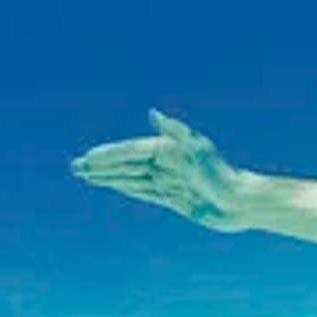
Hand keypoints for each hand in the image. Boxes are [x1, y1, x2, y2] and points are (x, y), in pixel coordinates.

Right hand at [72, 109, 248, 230]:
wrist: (241, 202)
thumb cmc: (222, 175)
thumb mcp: (199, 150)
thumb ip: (175, 131)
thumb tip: (153, 113)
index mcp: (170, 149)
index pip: (131, 152)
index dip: (108, 155)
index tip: (87, 158)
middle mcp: (167, 163)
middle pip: (127, 164)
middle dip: (101, 166)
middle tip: (75, 167)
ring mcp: (169, 180)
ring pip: (131, 178)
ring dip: (108, 177)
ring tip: (85, 175)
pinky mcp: (174, 198)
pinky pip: (144, 191)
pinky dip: (126, 188)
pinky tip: (112, 186)